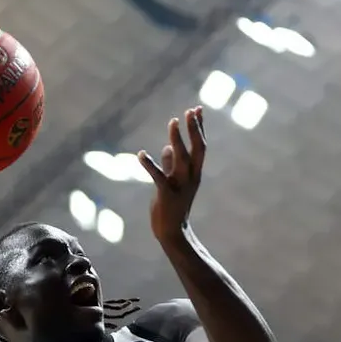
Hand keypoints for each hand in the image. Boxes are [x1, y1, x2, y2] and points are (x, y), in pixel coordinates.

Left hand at [138, 107, 205, 241]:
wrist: (171, 232)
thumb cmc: (172, 206)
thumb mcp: (174, 182)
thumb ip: (171, 164)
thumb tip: (167, 147)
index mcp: (194, 173)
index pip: (200, 146)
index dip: (199, 128)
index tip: (197, 109)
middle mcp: (191, 177)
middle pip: (197, 149)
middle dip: (194, 130)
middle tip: (190, 111)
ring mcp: (180, 186)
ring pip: (182, 158)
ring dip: (177, 139)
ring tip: (172, 122)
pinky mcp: (166, 194)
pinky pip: (158, 177)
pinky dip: (149, 164)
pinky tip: (140, 154)